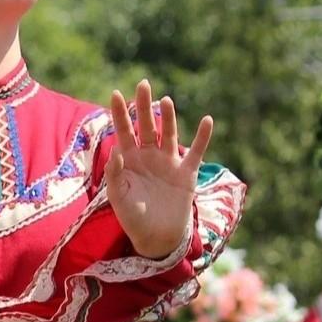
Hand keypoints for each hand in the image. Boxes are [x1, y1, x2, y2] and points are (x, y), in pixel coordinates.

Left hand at [105, 80, 215, 259]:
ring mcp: (169, 162)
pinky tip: (207, 121)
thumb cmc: (132, 218)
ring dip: (168, 117)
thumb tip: (115, 151)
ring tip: (165, 101)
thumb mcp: (118, 197)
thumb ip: (115, 175)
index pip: (124, 131)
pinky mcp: (187, 173)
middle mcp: (149, 156)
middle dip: (144, 106)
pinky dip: (202, 137)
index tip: (116, 93)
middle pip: (147, 126)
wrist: (156, 238)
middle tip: (143, 84)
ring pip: (168, 134)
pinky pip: (196, 152)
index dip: (120, 113)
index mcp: (130, 159)